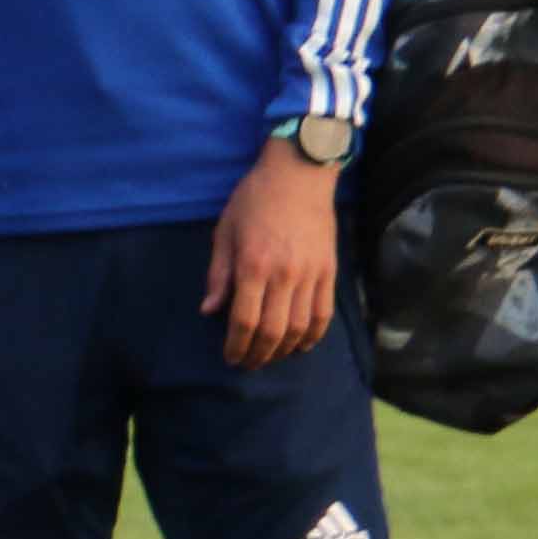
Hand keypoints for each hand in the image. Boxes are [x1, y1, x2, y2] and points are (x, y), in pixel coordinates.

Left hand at [203, 140, 339, 369]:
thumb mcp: (224, 232)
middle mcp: (284, 275)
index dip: (236, 345)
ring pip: (300, 328)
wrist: (298, 174)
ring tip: (270, 357)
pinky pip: (323, 313)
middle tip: (247, 363)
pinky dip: (314, 335)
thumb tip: (208, 310)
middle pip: (273, 332)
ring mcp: (310, 275)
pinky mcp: (329, 271)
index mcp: (253, 266)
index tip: (230, 357)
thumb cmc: (253, 200)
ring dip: (284, 350)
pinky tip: (302, 345)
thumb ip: (218, 274)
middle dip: (258, 355)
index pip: (244, 321)